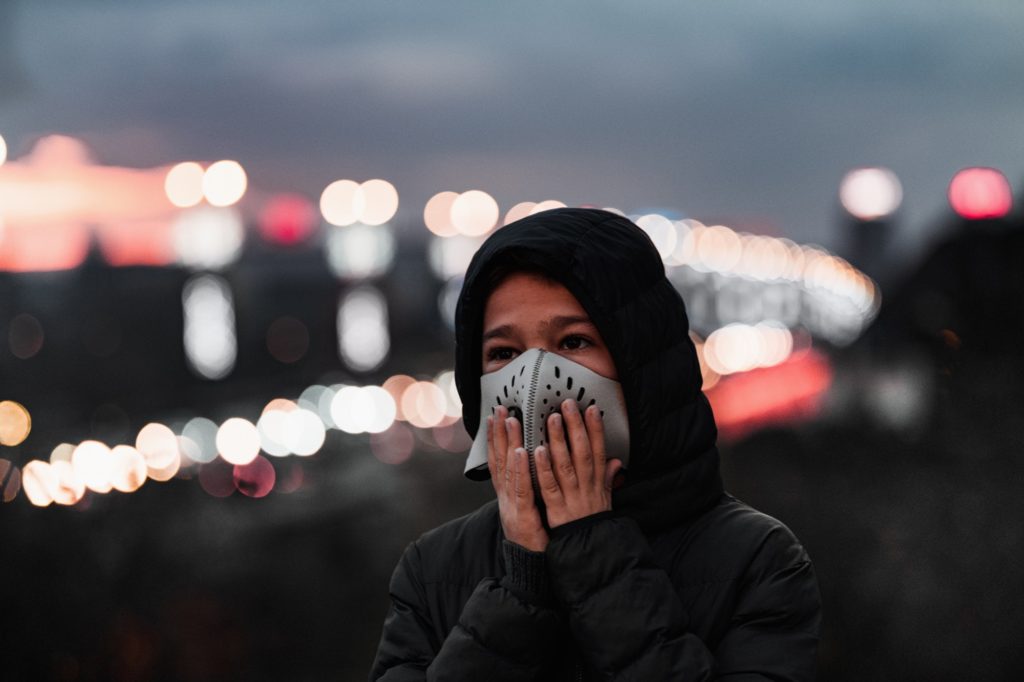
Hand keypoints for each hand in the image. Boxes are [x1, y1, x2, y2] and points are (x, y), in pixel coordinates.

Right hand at [487, 406, 548, 551]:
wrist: (530, 569)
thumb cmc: (535, 538)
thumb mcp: (532, 509)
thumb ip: (534, 487)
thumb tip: (539, 466)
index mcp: (509, 495)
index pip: (499, 461)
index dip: (495, 439)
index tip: (495, 417)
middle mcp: (506, 497)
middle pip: (500, 460)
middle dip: (499, 433)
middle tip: (500, 409)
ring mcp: (512, 506)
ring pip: (509, 470)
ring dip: (508, 444)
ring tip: (510, 421)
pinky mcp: (523, 516)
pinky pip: (522, 489)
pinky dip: (521, 470)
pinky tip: (524, 452)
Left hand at [535, 401, 623, 528]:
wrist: (589, 551)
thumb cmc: (593, 524)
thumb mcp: (606, 500)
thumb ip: (607, 479)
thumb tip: (615, 461)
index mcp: (596, 482)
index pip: (598, 450)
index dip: (596, 429)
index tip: (592, 409)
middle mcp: (586, 486)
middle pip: (582, 452)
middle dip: (576, 427)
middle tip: (568, 405)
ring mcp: (571, 497)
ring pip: (565, 464)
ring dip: (559, 441)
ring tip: (553, 419)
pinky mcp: (556, 509)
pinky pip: (549, 486)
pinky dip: (543, 469)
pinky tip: (537, 452)